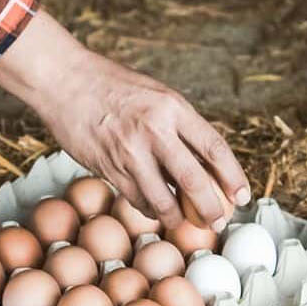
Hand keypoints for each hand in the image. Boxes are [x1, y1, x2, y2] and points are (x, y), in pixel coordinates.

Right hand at [0, 14, 249, 228]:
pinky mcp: (107, 168)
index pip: (214, 147)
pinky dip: (148, 209)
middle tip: (217, 223)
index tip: (241, 196)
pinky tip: (154, 210)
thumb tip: (206, 161)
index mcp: (172, 108)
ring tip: (184, 223)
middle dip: (210, 208)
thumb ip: (180, 125)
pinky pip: (135, 198)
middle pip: (193, 180)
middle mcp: (154, 130)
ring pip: (162, 199)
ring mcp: (129, 152)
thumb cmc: (113, 86)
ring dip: (176, 218)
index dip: (232, 176)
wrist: (65, 81)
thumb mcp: (156, 95)